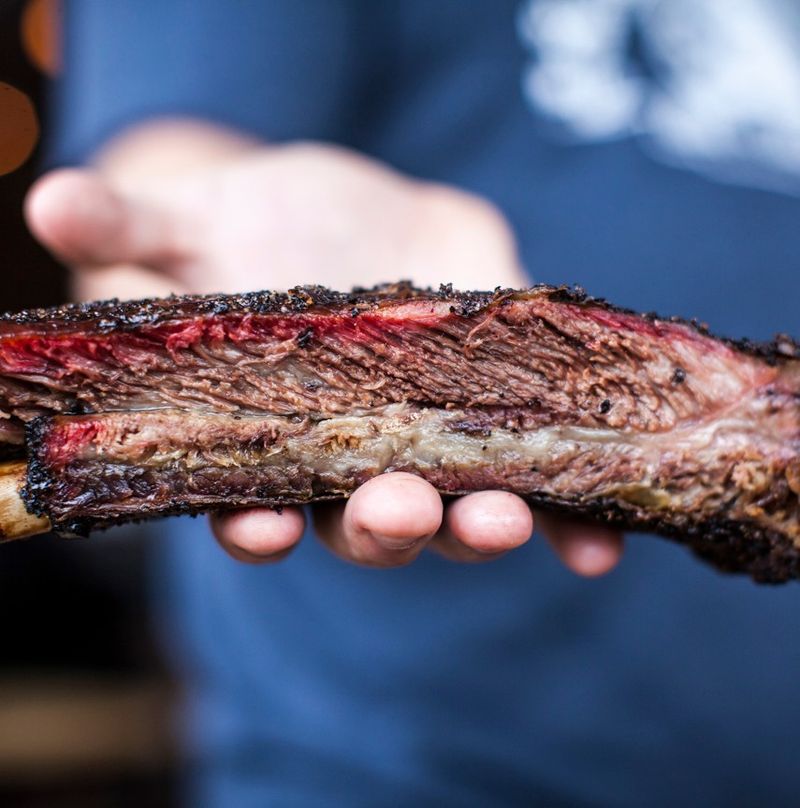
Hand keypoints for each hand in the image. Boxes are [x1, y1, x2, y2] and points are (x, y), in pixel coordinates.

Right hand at [25, 121, 622, 574]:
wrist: (355, 206)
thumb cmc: (263, 223)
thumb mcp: (197, 218)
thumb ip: (134, 226)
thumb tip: (52, 198)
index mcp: (274, 436)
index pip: (255, 499)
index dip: (251, 520)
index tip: (258, 529)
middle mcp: (352, 459)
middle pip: (365, 518)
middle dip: (383, 525)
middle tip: (400, 512)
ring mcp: (431, 440)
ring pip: (453, 509)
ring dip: (479, 526)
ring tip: (508, 522)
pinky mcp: (498, 409)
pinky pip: (535, 475)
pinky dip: (564, 518)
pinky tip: (594, 543)